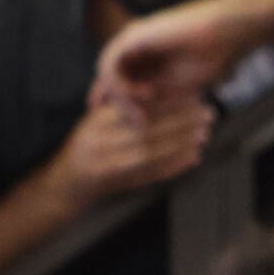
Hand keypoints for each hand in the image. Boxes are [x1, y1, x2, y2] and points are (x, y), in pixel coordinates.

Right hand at [49, 76, 216, 210]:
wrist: (66, 184)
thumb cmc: (86, 147)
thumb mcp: (95, 120)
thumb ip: (120, 108)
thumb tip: (155, 90)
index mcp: (98, 121)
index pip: (136, 108)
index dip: (166, 101)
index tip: (190, 95)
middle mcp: (102, 142)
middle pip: (147, 130)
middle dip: (181, 121)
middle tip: (206, 113)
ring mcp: (110, 165)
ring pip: (152, 152)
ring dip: (181, 143)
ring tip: (204, 133)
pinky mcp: (119, 183)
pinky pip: (151, 174)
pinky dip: (174, 166)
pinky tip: (193, 157)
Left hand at [93, 0, 243, 109]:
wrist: (225, 34)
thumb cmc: (210, 59)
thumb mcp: (176, 89)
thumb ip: (153, 101)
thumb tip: (133, 121)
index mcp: (145, 56)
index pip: (119, 82)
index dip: (119, 104)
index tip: (128, 125)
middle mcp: (133, 46)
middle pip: (109, 79)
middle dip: (119, 105)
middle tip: (138, 124)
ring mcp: (131, 40)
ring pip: (107, 74)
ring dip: (123, 100)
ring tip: (143, 115)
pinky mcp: (132, 37)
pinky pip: (111, 66)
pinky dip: (124, 86)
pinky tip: (146, 95)